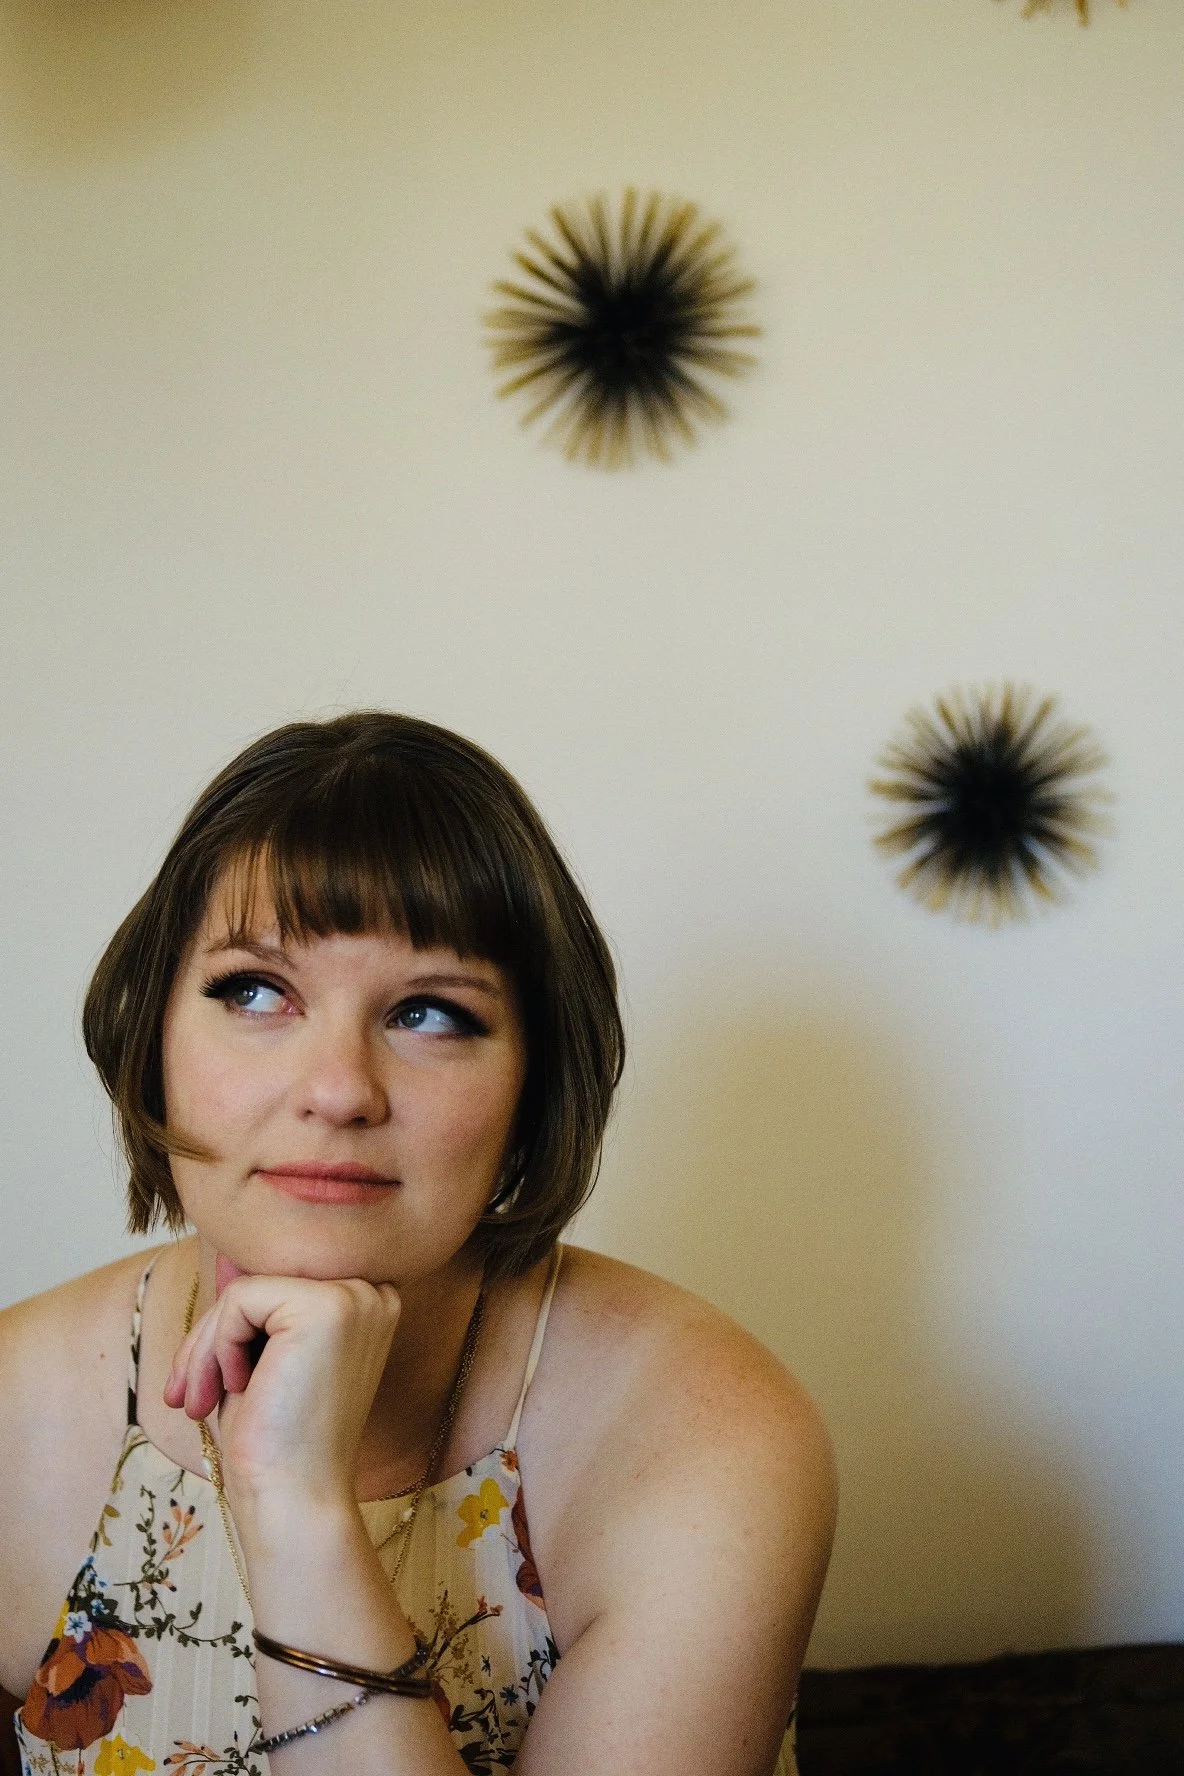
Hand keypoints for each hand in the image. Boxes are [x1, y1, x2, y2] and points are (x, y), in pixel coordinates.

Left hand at [164, 1269, 400, 1511]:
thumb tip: (226, 1253)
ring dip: (206, 1348)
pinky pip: (240, 1298)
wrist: (292, 1499)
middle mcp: (372, 1293)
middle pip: (260, 1280)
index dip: (231, 1326)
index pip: (276, 1281)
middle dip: (210, 1338)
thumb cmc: (273, 1440)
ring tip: (200, 1401)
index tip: (198, 1381)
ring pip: (243, 1288)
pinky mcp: (328, 1306)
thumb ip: (250, 1304)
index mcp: (366, 1305)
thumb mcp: (255, 1359)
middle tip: (187, 1396)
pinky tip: (235, 1388)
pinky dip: (217, 1346)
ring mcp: (356, 1296)